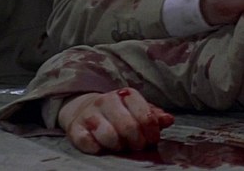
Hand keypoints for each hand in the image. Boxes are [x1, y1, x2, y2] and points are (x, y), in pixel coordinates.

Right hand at [58, 88, 174, 153]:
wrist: (85, 109)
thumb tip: (169, 120)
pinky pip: (87, 143)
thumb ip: (153, 115)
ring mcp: (90, 114)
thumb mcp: (137, 110)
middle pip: (128, 126)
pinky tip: (102, 147)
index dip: (151, 131)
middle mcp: (107, 101)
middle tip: (137, 146)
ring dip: (118, 146)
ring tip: (120, 145)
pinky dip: (97, 148)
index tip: (152, 139)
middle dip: (136, 141)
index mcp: (126, 95)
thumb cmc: (118, 112)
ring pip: (108, 135)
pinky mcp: (75, 128)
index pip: (144, 115)